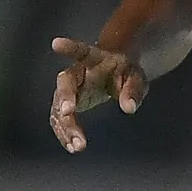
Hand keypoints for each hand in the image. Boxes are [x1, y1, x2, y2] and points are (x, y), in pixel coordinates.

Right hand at [49, 35, 149, 153]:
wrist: (115, 71)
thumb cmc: (125, 72)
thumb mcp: (136, 78)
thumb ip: (133, 91)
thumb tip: (128, 108)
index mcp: (94, 59)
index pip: (82, 51)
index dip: (69, 47)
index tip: (55, 43)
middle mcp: (77, 73)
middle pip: (65, 82)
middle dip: (65, 96)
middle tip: (68, 112)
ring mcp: (70, 89)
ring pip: (59, 105)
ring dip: (66, 125)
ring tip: (78, 145)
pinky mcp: (67, 105)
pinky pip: (60, 119)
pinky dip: (65, 133)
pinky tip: (73, 147)